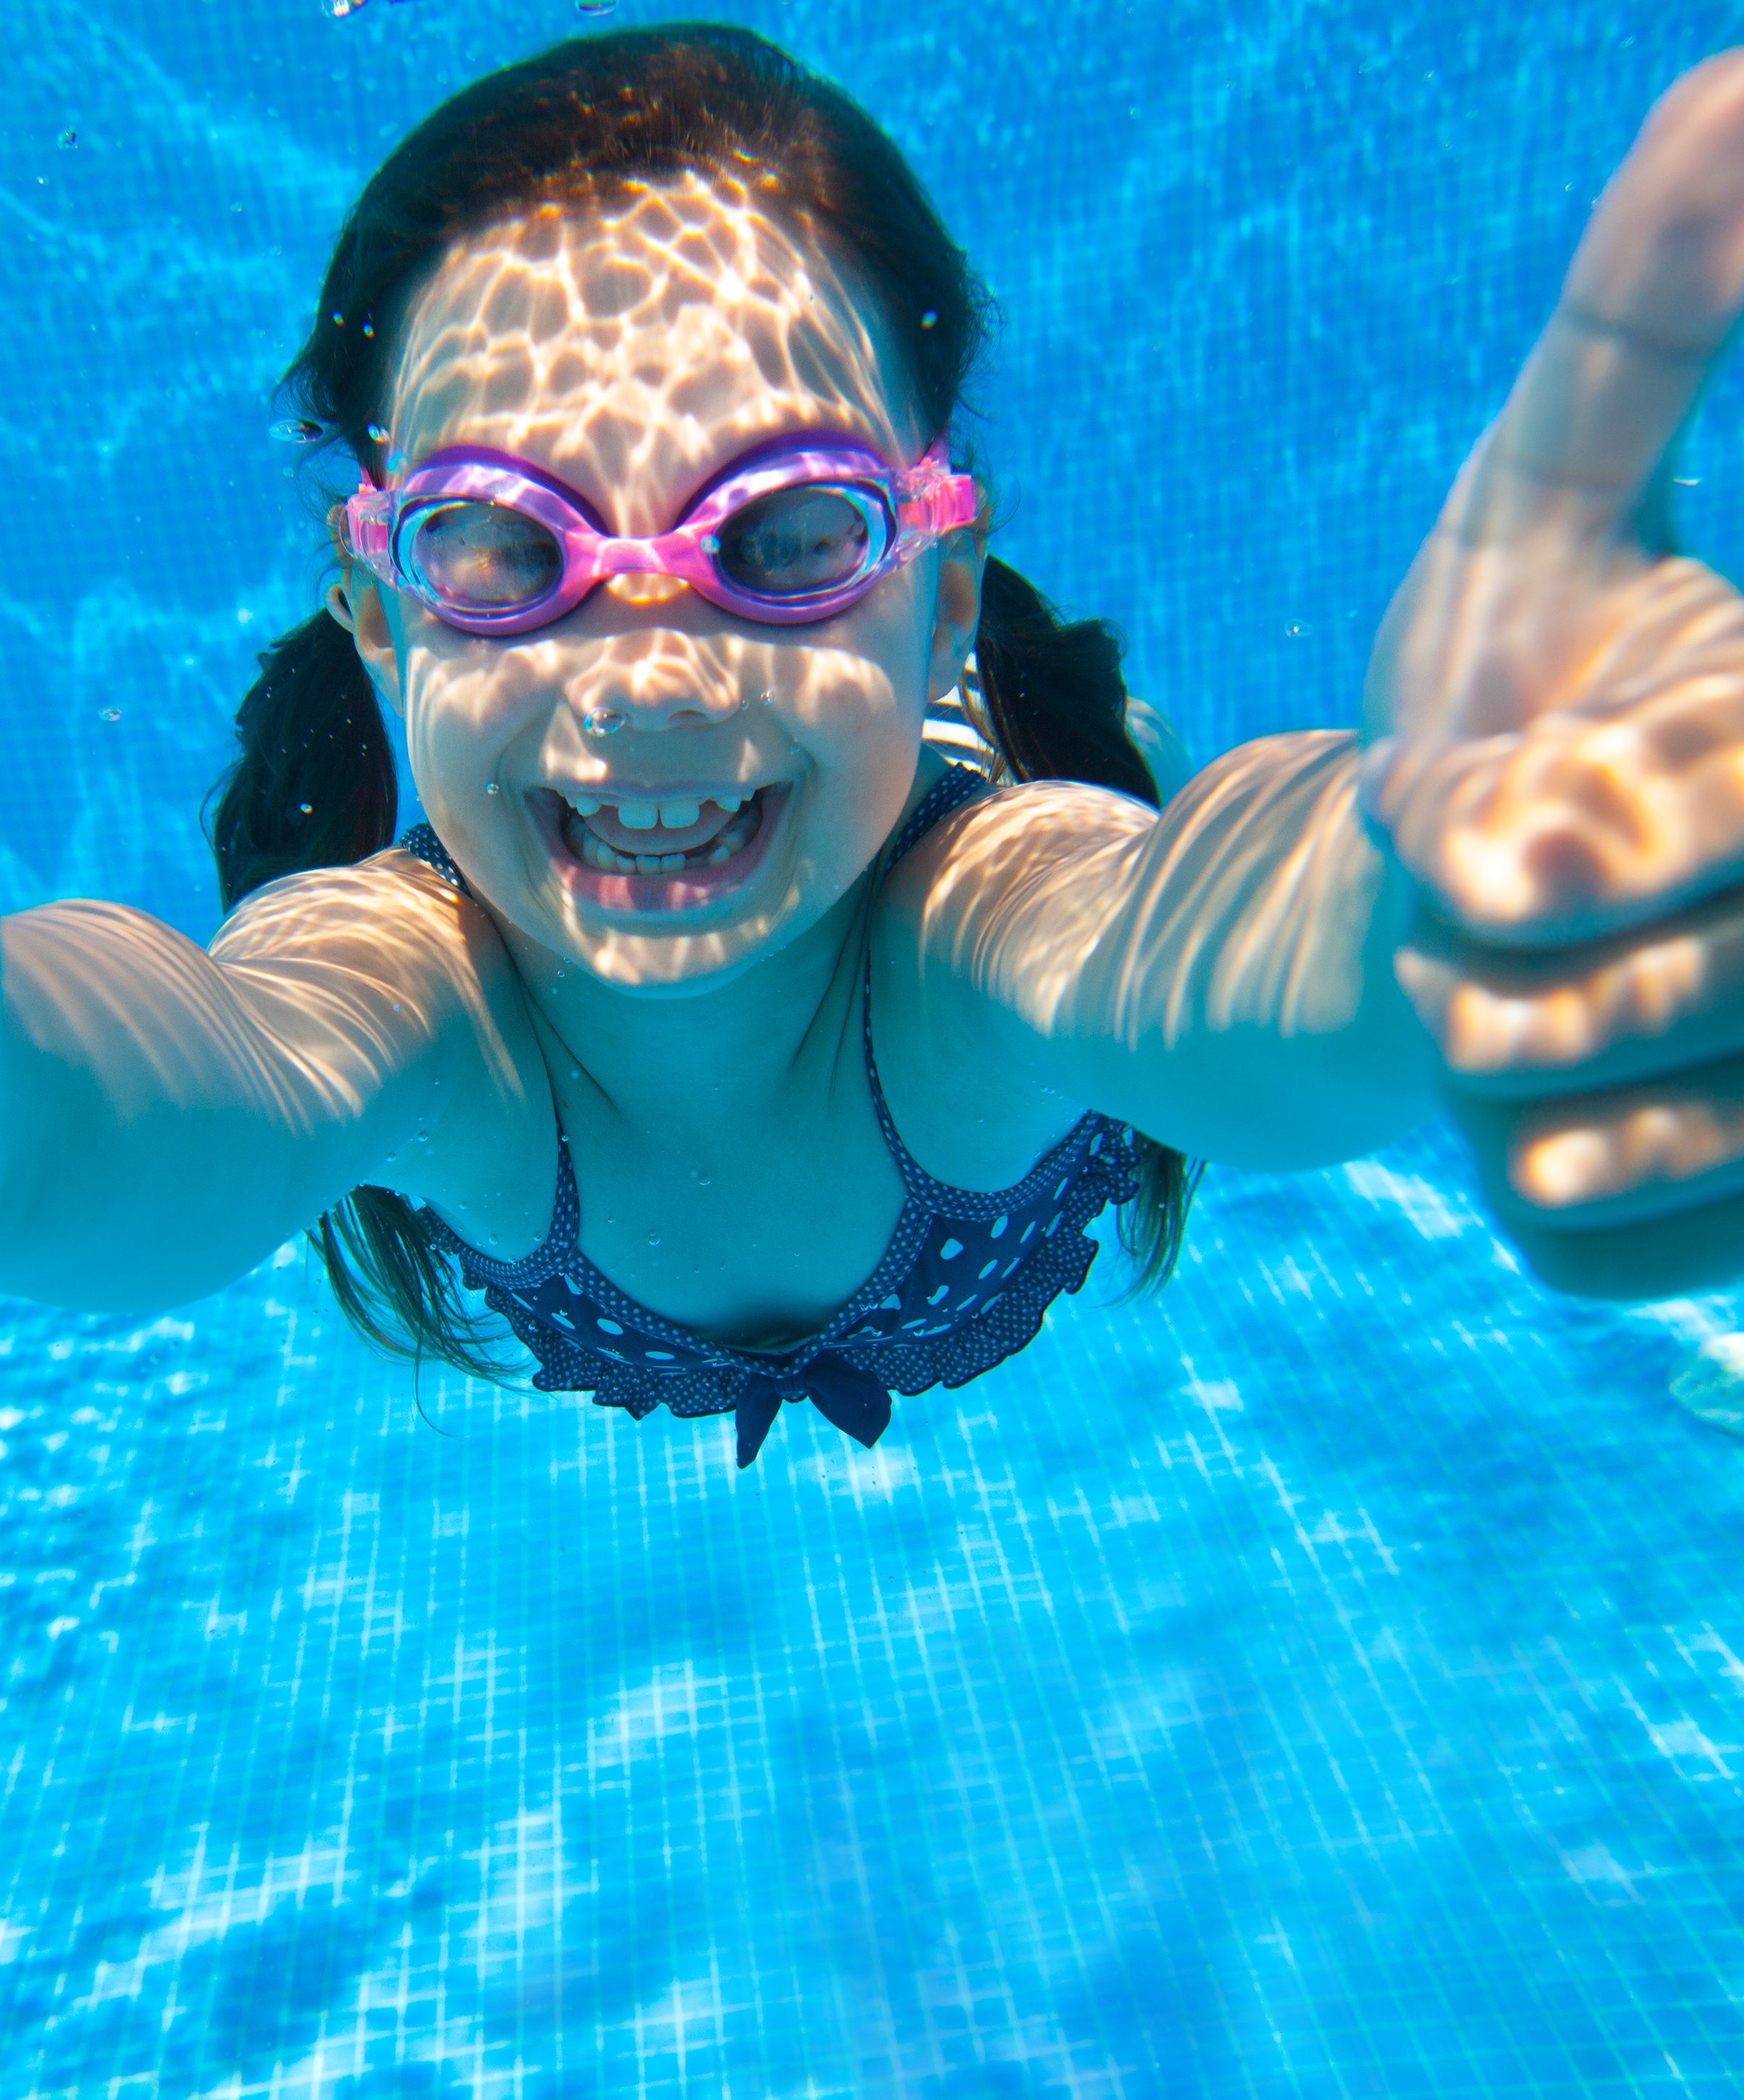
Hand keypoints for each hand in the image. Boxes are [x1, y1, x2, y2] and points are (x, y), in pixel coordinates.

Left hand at [1362, 52, 1743, 1298]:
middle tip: (1470, 876)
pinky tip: (1556, 1135)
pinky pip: (1588, 1243)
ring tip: (1508, 998)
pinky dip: (1525, 1195)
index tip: (1477, 841)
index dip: (1642, 815)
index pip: (1731, 785)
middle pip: (1698, 956)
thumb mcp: (1541, 501)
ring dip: (1498, 1055)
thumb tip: (1737, 82)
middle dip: (1537, 925)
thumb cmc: (1504, 683)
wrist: (1450, 910)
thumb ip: (1648, 326)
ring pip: (1614, 1119)